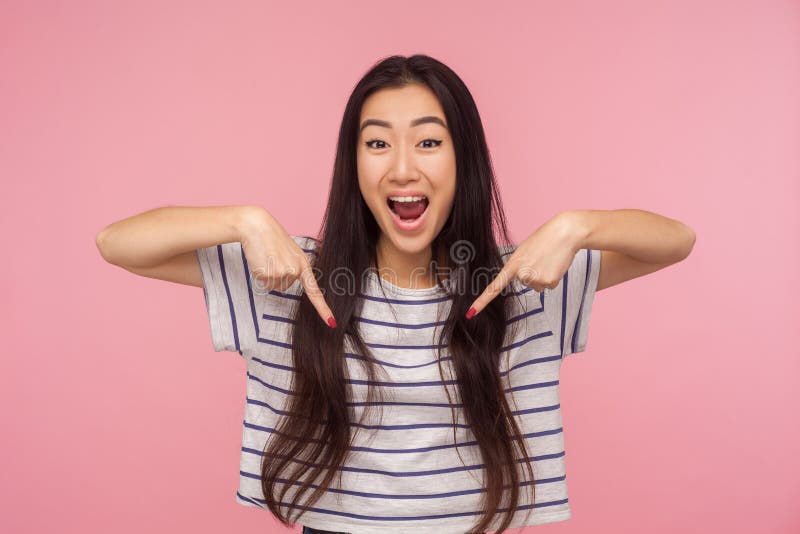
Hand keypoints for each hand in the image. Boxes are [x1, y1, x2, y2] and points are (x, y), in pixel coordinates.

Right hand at [236, 206, 335, 327]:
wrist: (257, 226)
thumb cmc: (271, 238)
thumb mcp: (289, 252)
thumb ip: (293, 268)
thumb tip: (285, 284)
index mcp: (304, 264)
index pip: (314, 291)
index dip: (323, 308)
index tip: (331, 323)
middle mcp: (297, 270)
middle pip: (285, 287)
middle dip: (276, 276)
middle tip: (272, 258)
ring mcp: (284, 273)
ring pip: (274, 286)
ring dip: (268, 275)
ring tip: (267, 258)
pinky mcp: (271, 273)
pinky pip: (264, 283)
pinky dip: (260, 274)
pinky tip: (261, 260)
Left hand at [466, 212, 580, 318]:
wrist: (565, 233)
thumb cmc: (545, 239)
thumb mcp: (525, 250)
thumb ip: (520, 265)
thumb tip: (526, 279)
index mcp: (512, 264)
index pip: (494, 286)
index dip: (482, 301)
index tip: (471, 313)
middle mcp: (521, 274)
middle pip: (525, 283)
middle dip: (533, 272)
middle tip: (541, 257)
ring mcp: (534, 279)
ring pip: (537, 285)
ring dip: (543, 274)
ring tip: (548, 259)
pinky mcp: (548, 282)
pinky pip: (548, 285)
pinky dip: (553, 276)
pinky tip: (555, 264)